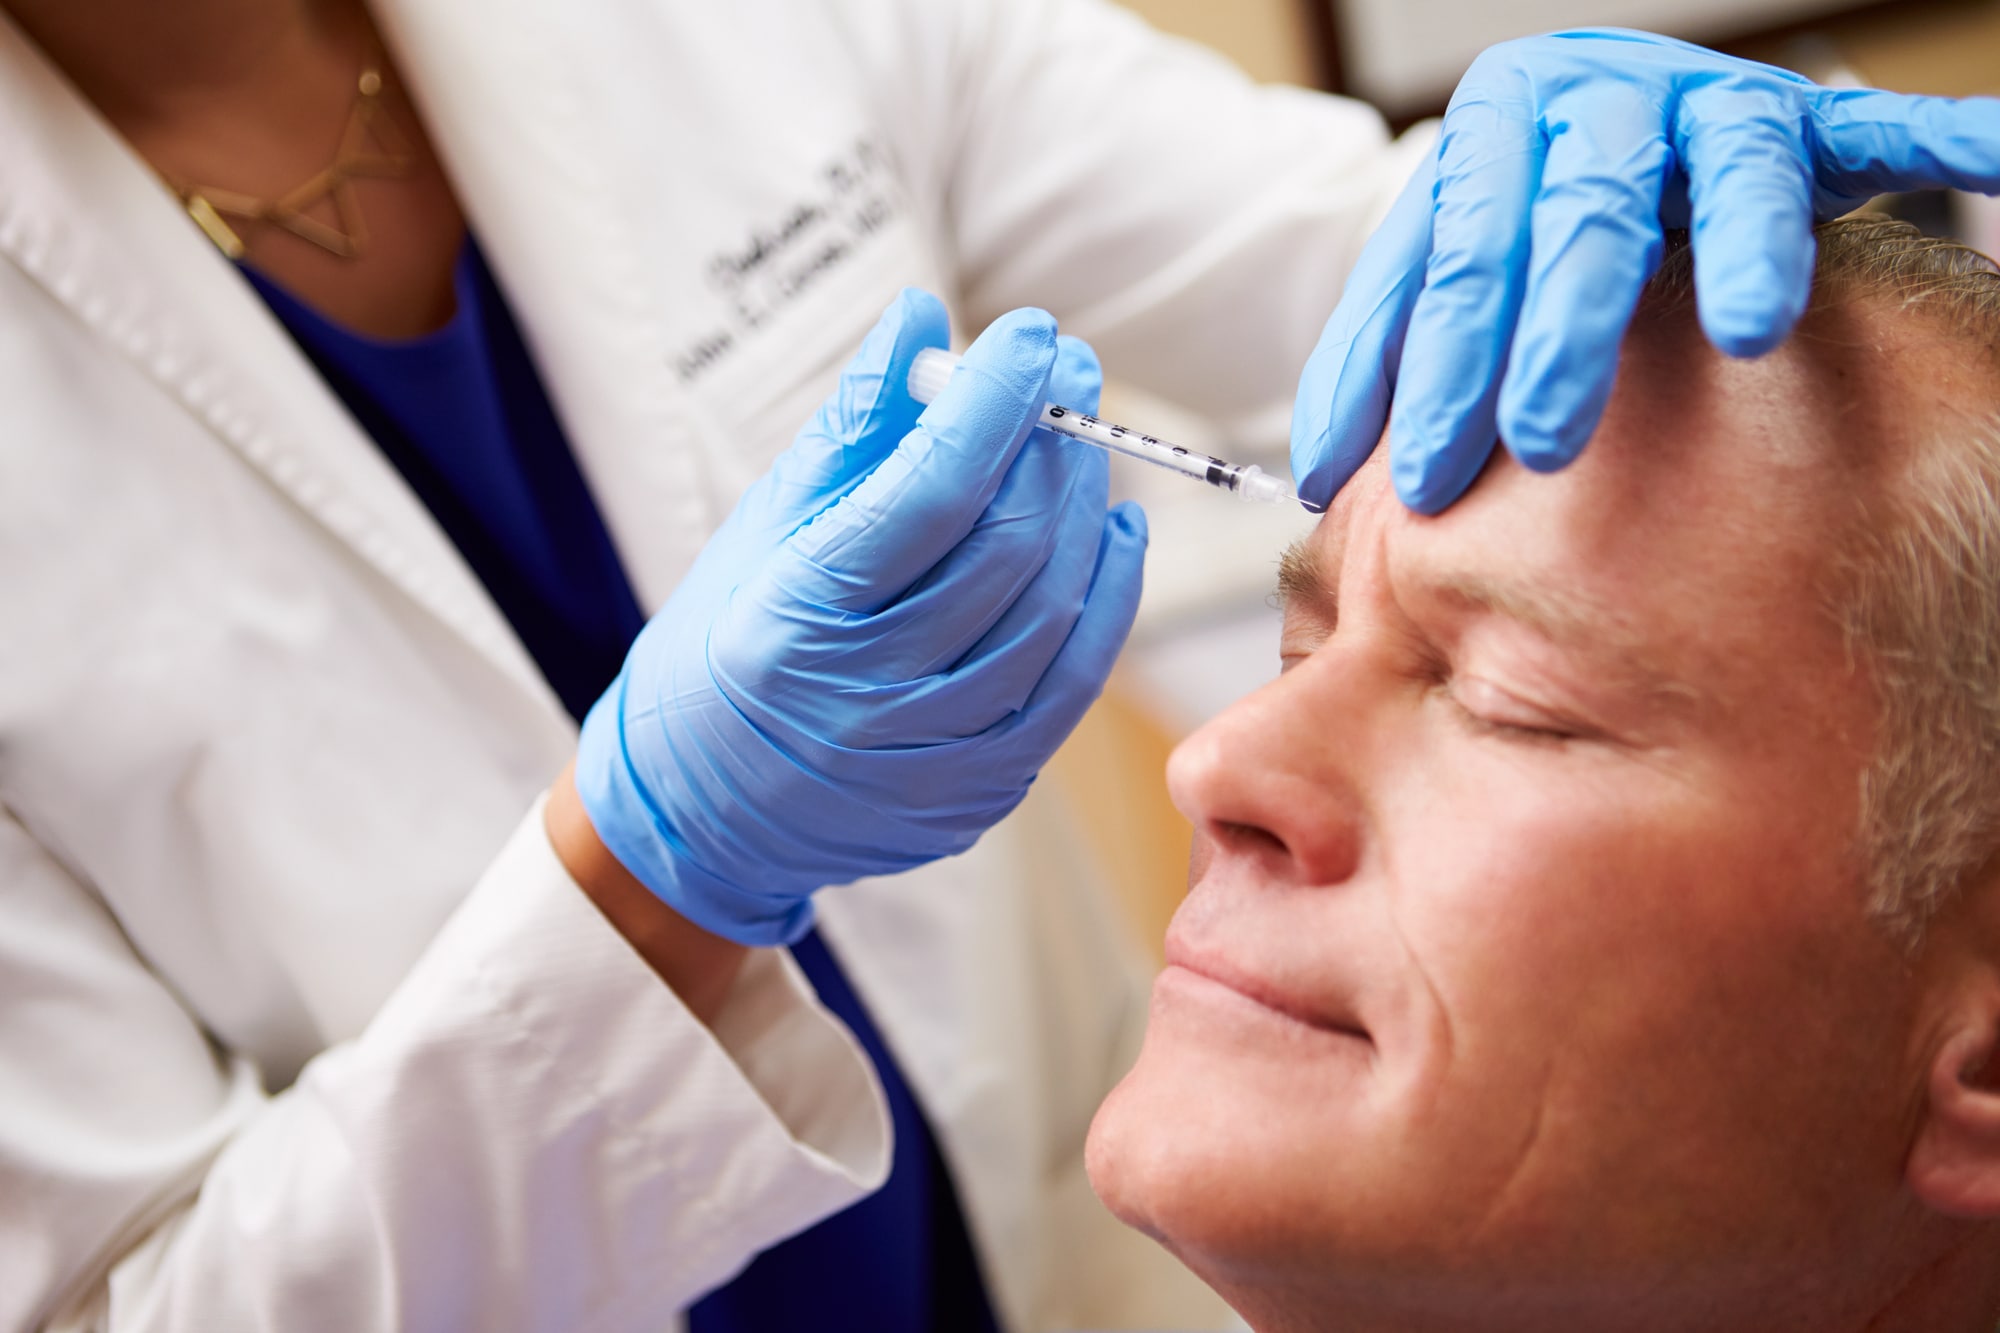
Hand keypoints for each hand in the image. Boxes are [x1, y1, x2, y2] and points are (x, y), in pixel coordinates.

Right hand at [573, 289, 1145, 945]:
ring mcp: (932, 757)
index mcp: (796, 619)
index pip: (928, 493)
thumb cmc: (721, 649)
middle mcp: (868, 698)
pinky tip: (1110, 532)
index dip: (994, 403)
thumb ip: (852, 426)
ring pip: (1052, 611)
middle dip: (1051, 444)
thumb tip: (925, 316)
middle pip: (1004, 548)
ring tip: (1081, 445)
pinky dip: (1107, 597)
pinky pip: (1073, 683)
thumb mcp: (762, 528)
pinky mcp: (980, 791)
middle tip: (1066, 372)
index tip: (1030, 334)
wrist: (701, 815)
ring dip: (1084, 510)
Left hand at [1292, 29, 1999, 513]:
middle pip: (1577, 219)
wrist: (1585, 113)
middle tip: (1541, 445)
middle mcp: (1598, 108)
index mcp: (1492, 137)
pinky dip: (1953, 142)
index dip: (1433, 371)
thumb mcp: (1432, 273)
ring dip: (1742, 247)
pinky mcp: (1805, 120)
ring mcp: (1705, 107)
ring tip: (1752, 328)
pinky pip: (1886, 130)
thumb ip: (1377, 357)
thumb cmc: (1506, 220)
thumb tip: (1314, 477)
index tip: (1417, 480)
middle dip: (1557, 334)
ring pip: (1727, 168)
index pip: (1457, 261)